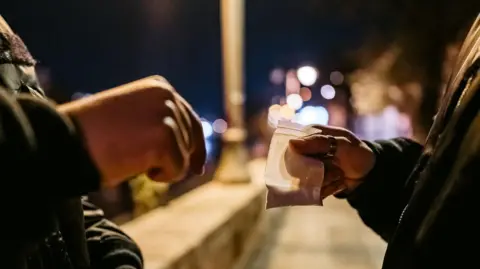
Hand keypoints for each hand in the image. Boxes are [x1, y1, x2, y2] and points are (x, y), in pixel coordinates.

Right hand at [58, 76, 206, 186]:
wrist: (65, 140)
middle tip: (147, 166)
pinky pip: (176, 169)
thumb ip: (159, 123)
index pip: (190, 120)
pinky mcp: (164, 137)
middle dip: (176, 159)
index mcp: (160, 87)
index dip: (196, 147)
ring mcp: (167, 115)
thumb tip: (192, 149)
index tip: (198, 168)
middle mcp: (167, 96)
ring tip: (131, 158)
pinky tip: (135, 165)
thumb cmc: (95, 134)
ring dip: (162, 167)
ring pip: (184, 158)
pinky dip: (160, 176)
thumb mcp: (133, 119)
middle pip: (191, 140)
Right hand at [289, 125, 374, 198]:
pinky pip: (313, 192)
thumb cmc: (355, 150)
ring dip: (325, 180)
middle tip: (335, 169)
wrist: (369, 171)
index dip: (295, 154)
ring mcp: (308, 170)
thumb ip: (317, 142)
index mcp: (308, 136)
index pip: (290, 144)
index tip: (312, 159)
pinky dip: (328, 189)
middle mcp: (305, 153)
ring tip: (339, 175)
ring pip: (304, 181)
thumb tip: (291, 144)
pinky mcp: (313, 184)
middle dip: (315, 171)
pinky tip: (340, 182)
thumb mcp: (340, 142)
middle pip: (295, 166)